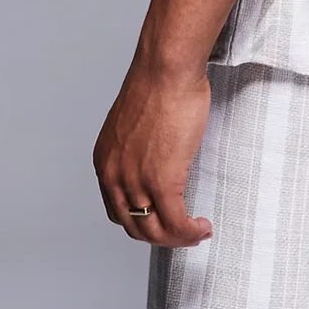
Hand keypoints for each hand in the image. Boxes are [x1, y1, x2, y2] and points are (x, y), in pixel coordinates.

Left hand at [93, 60, 214, 245]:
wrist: (166, 70)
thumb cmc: (158, 84)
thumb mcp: (136, 123)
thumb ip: (139, 146)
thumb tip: (157, 156)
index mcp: (106, 163)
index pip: (118, 212)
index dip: (142, 223)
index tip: (163, 220)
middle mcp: (115, 177)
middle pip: (135, 227)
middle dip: (162, 236)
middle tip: (184, 232)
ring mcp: (136, 182)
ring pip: (155, 231)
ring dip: (178, 238)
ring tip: (197, 232)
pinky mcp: (162, 181)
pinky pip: (176, 222)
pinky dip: (189, 231)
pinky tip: (202, 227)